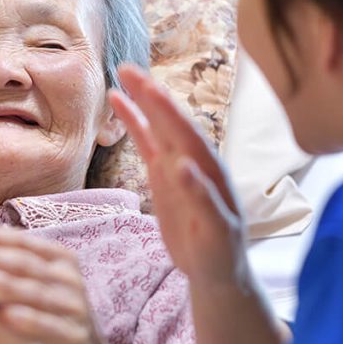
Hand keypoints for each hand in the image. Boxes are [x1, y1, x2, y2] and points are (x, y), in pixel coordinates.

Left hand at [0, 228, 167, 343]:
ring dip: (5, 283)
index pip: (26, 243)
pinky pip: (51, 327)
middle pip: (27, 265)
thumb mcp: (40, 282)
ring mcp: (75, 308)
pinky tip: (7, 316)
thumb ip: (12, 261)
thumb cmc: (52, 315)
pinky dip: (30, 320)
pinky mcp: (76, 337)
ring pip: (36, 293)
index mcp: (62, 260)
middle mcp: (70, 280)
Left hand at [111, 64, 286, 343]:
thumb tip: (126, 102)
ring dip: (178, 129)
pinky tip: (182, 168)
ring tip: (157, 102)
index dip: (147, 97)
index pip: (166, 123)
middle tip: (135, 74)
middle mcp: (203, 171)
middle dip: (159, 102)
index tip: (124, 71)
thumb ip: (150, 141)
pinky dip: (196, 186)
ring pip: (196, 157)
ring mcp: (213, 197)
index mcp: (188, 159)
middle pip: (180, 131)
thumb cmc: (190, 223)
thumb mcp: (162, 177)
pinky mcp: (218, 226)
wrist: (214, 272)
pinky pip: (207, 204)